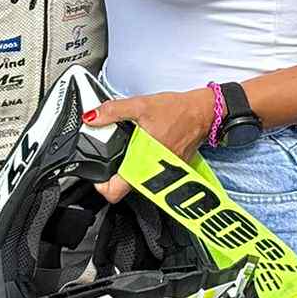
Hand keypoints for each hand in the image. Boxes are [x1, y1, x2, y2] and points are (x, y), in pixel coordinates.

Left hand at [84, 87, 214, 202]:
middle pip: (124, 186)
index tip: (97, 173)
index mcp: (143, 163)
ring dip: (129, 167)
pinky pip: (151, 173)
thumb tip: (92, 117)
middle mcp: (154, 175)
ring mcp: (164, 175)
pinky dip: (143, 162)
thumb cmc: (179, 111)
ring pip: (138, 180)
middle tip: (112, 155)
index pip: (115, 192)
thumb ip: (114, 111)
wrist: (204, 112)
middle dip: (114, 172)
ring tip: (129, 149)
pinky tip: (144, 146)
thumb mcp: (141, 105)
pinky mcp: (171, 170)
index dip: (101, 185)